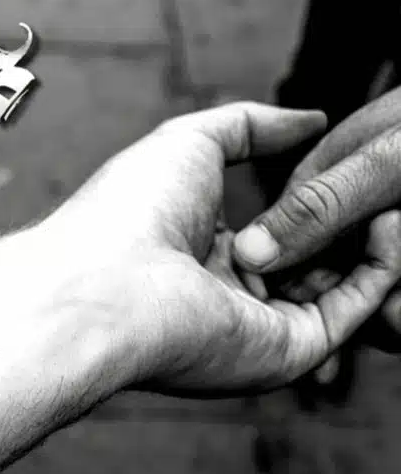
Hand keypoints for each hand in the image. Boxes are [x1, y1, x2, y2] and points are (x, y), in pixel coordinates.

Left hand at [53, 101, 400, 393]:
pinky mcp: (285, 353)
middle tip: (392, 181)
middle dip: (356, 218)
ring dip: (380, 238)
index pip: (279, 229)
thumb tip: (309, 120)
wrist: (103, 285)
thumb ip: (251, 128)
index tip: (355, 162)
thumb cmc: (127, 215)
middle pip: (316, 259)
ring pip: (343, 284)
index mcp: (201, 253)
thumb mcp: (191, 144)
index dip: (319, 196)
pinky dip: (384, 265)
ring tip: (399, 192)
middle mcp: (230, 296)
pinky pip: (353, 309)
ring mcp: (259, 327)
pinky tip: (391, 219)